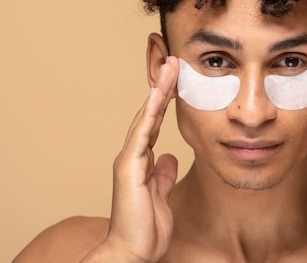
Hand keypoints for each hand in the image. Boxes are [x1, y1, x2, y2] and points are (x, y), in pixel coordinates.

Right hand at [82, 56, 178, 261]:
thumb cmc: (145, 228)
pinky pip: (141, 135)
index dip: (165, 101)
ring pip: (145, 117)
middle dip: (162, 87)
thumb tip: (169, 157)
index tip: (177, 80)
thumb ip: (163, 174)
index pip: (155, 122)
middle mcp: (133, 155)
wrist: (132, 251)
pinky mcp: (128, 167)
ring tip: (170, 67)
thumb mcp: (162, 195)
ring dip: (158, 91)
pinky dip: (150, 113)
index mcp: (142, 160)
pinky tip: (158, 94)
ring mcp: (129, 159)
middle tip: (174, 62)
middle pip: (150, 113)